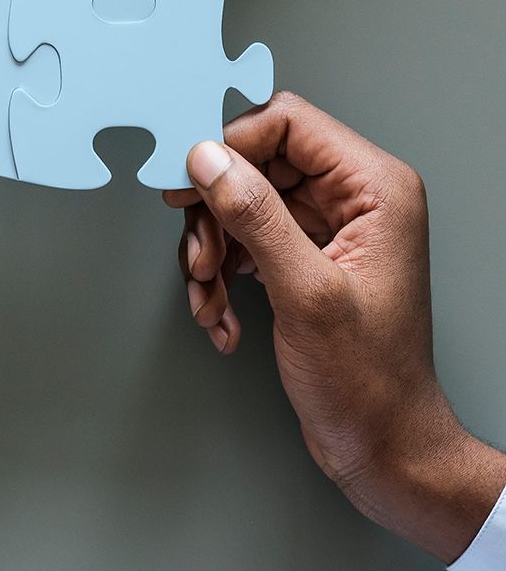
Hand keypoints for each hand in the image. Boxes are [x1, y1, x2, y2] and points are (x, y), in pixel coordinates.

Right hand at [166, 92, 505, 562]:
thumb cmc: (371, 383)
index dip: (231, 145)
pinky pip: (242, 238)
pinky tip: (221, 312)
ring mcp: (326, 227)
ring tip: (209, 294)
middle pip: (255, 162)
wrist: (383, 448)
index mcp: (374, 188)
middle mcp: (353, 198)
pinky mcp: (303, 255)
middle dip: (215, 211)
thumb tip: (209, 158)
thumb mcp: (306, 294)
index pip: (287, 122)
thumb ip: (255, 217)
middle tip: (199, 253)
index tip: (189, 180)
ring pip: (240, 201)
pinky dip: (220, 273)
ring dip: (212, 249)